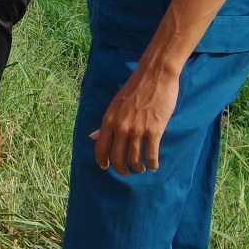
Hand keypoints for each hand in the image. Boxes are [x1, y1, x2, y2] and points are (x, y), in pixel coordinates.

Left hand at [92, 60, 180, 174]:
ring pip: (134, 159)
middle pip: (117, 158)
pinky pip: (151, 155)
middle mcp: (121, 128)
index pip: (100, 148)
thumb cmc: (135, 89)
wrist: (155, 75)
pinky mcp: (155, 130)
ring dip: (137, 168)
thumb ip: (106, 123)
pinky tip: (153, 166)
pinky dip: (152, 164)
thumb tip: (93, 136)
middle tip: (125, 172)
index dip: (102, 161)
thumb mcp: (115, 105)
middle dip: (121, 169)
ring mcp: (138, 130)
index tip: (106, 167)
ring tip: (140, 169)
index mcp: (109, 121)